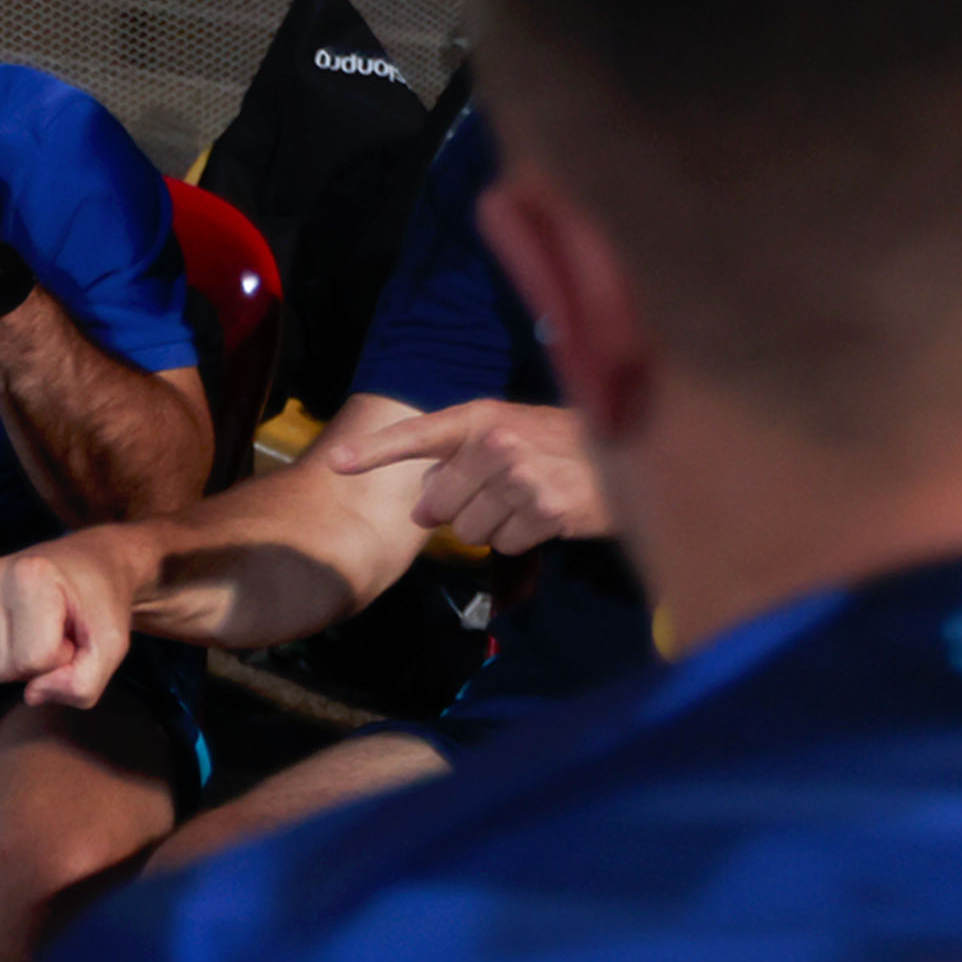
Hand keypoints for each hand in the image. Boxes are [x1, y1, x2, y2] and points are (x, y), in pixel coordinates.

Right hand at [0, 525, 148, 706]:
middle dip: (31, 666)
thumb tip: (31, 695)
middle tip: (52, 637)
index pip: (32, 661)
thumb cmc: (99, 601)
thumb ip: (83, 683)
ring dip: (6, 663)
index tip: (71, 636)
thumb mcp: (112, 646)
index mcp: (30, 577)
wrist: (90, 564)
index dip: (59, 660)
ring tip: (31, 635)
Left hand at [325, 399, 610, 553]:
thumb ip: (458, 453)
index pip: (416, 435)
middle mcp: (497, 443)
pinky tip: (544, 514)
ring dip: (491, 524)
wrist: (625, 456)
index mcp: (480, 417)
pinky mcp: (547, 510)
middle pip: (438, 505)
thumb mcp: (505, 428)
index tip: (335, 463)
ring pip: (469, 530)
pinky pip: (504, 543)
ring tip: (525, 498)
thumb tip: (424, 500)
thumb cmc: (555, 442)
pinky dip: (520, 537)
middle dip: (457, 508)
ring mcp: (523, 478)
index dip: (372, 451)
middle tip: (494, 491)